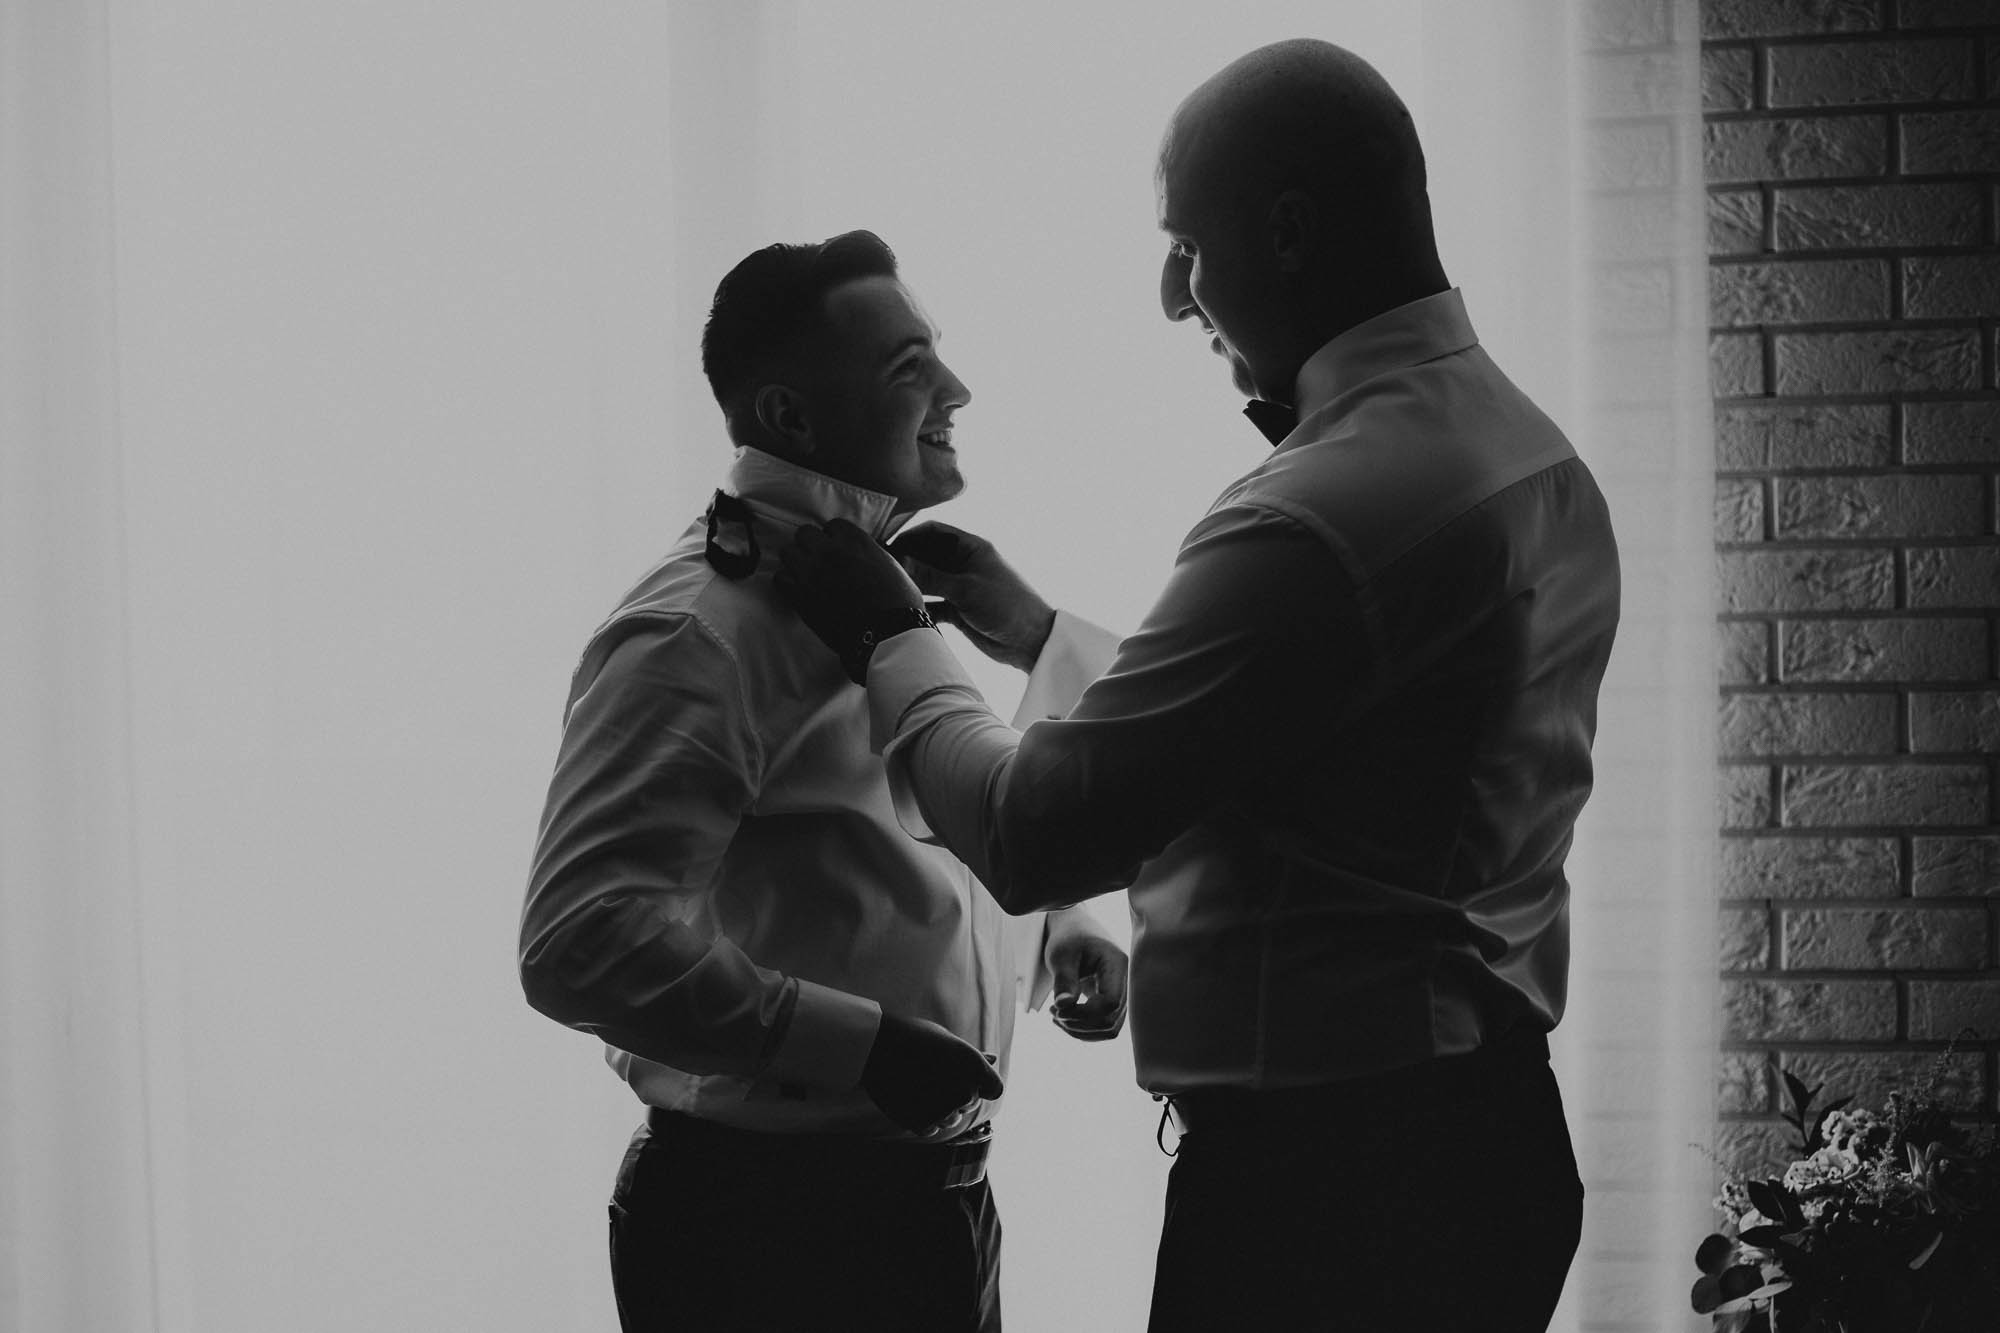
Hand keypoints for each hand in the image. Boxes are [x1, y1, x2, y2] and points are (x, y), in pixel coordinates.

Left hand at [774, 519, 927, 678]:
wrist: (886, 634)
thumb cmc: (899, 603)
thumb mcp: (892, 566)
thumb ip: (872, 553)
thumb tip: (865, 552)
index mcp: (855, 541)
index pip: (832, 525)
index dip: (834, 538)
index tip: (838, 550)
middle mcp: (830, 551)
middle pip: (804, 533)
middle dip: (811, 545)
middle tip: (819, 560)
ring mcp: (812, 572)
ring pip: (788, 552)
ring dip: (796, 561)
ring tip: (806, 574)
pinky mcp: (799, 595)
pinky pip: (780, 578)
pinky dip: (787, 582)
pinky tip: (798, 589)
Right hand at [860, 1011, 1006, 1132]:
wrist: (875, 1046)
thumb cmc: (914, 1037)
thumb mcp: (947, 1040)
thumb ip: (973, 1056)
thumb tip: (993, 1059)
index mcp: (975, 1067)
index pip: (995, 1090)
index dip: (981, 1084)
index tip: (963, 1075)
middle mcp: (964, 1091)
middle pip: (970, 1103)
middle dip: (957, 1094)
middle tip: (931, 1073)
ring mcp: (943, 1110)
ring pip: (950, 1119)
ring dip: (939, 1108)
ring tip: (918, 1084)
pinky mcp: (922, 1124)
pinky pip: (930, 1128)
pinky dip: (921, 1118)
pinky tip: (909, 1097)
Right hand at [889, 522, 1055, 672]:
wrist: (1031, 641)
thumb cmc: (1007, 605)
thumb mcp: (966, 588)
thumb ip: (931, 576)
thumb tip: (898, 562)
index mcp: (971, 547)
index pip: (934, 532)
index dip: (910, 537)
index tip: (887, 548)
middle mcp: (964, 564)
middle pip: (927, 556)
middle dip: (905, 562)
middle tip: (880, 573)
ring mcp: (961, 587)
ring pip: (928, 581)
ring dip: (911, 585)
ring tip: (886, 592)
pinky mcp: (959, 610)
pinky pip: (933, 604)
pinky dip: (920, 607)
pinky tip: (903, 613)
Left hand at [1048, 929, 1128, 1041]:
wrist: (1075, 929)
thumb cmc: (1068, 937)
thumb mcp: (1061, 955)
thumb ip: (1064, 981)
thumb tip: (1064, 1007)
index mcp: (1117, 965)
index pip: (1109, 1003)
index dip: (1083, 1013)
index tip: (1056, 1007)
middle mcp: (1125, 982)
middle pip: (1111, 1021)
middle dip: (1079, 1024)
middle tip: (1054, 1012)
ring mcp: (1121, 994)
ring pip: (1109, 1029)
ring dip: (1080, 1030)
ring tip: (1057, 1016)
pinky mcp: (1112, 1002)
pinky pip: (1104, 1026)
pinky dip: (1083, 1029)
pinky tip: (1065, 1018)